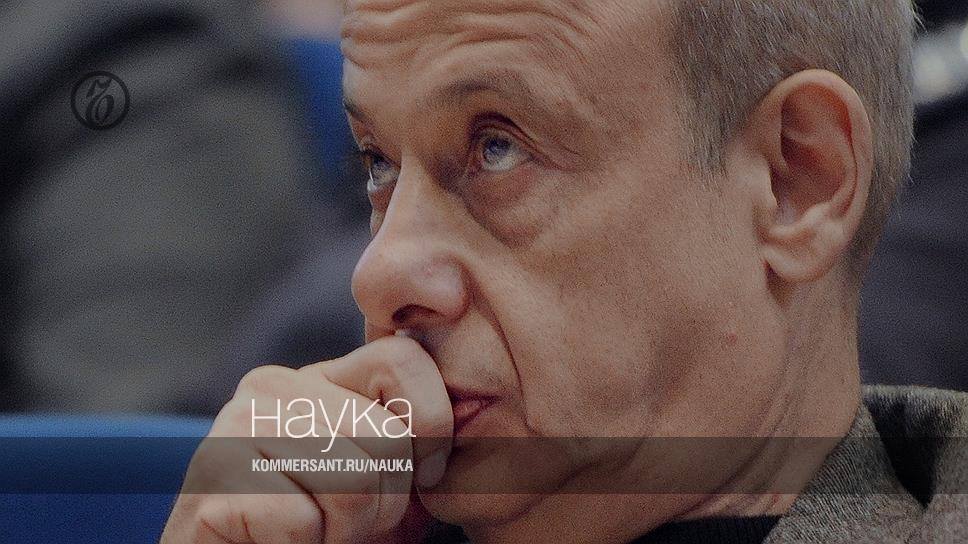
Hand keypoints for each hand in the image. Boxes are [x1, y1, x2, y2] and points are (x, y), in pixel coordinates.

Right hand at [161, 336, 452, 543]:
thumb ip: (422, 444)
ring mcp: (236, 427)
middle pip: (387, 436)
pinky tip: (281, 542)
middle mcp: (274, 385)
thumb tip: (479, 414)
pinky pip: (303, 519)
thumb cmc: (323, 532)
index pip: (404, 358)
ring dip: (348, 529)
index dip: (432, 428)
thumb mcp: (388, 483)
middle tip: (346, 519)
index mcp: (321, 377)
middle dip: (385, 500)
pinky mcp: (214, 481)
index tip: (421, 476)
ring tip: (315, 529)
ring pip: (353, 479)